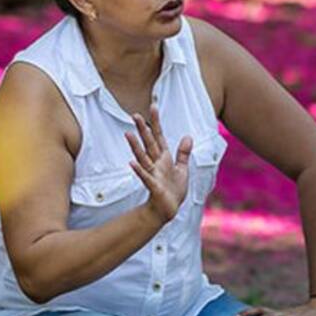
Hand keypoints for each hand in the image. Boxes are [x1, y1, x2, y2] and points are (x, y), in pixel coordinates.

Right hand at [125, 105, 191, 222]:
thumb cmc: (174, 190)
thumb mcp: (182, 169)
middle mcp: (156, 163)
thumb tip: (187, 136)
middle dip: (142, 129)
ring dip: (135, 146)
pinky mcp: (153, 186)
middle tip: (134, 115)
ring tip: (127, 134)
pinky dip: (139, 170)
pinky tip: (131, 163)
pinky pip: (145, 177)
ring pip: (143, 157)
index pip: (159, 136)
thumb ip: (183, 153)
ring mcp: (153, 174)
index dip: (156, 122)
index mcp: (163, 158)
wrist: (169, 209)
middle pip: (148, 143)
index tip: (153, 106)